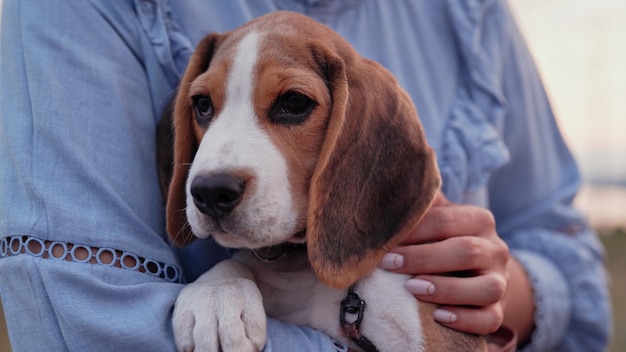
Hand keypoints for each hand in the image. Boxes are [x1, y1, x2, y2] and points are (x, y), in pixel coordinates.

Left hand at [381, 192, 509, 334]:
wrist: (475, 269)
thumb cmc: (442, 239)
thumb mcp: (435, 218)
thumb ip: (419, 206)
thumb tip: (388, 192)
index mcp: (479, 220)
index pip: (447, 221)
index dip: (415, 231)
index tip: (384, 242)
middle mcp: (496, 249)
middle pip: (468, 252)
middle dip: (424, 258)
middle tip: (390, 264)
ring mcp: (500, 281)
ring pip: (487, 289)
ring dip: (447, 290)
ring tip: (413, 288)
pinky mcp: (498, 310)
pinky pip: (490, 320)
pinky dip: (465, 320)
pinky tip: (438, 316)